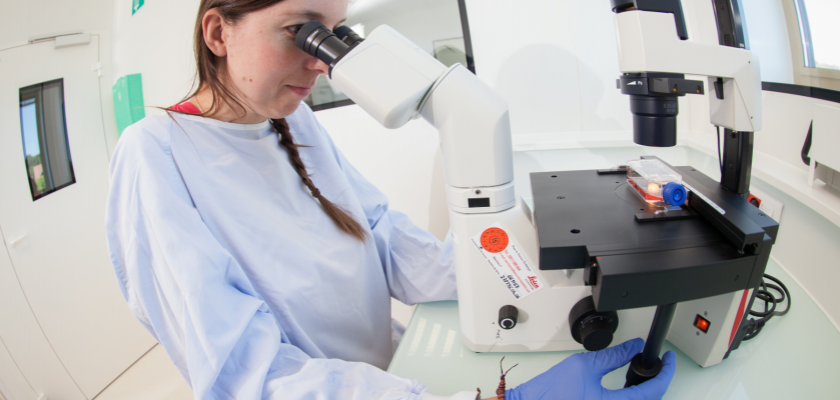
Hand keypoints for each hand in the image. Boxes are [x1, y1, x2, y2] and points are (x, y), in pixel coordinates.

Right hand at [505, 338, 675, 399]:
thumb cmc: (549, 393)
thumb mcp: (584, 366)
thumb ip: (613, 356)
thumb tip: (633, 347)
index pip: (652, 391)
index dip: (665, 372)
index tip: (667, 360)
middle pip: (649, 399)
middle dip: (657, 380)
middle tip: (658, 363)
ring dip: (644, 388)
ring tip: (642, 370)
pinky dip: (630, 395)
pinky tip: (626, 384)